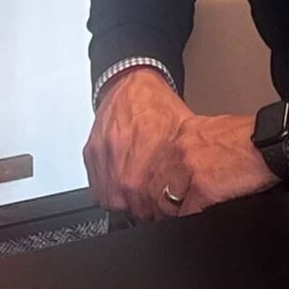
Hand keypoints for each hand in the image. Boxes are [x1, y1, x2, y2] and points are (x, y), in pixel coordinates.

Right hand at [85, 66, 189, 216]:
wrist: (131, 79)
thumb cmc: (157, 104)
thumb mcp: (183, 130)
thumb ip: (184, 162)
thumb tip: (197, 185)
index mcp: (149, 148)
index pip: (151, 199)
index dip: (160, 209)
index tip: (164, 208)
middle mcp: (123, 152)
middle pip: (130, 203)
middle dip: (143, 208)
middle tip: (152, 204)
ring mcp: (104, 152)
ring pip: (110, 199)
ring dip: (124, 202)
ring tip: (136, 196)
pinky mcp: (91, 151)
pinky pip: (95, 186)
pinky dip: (107, 190)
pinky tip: (119, 185)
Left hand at [158, 112, 282, 215]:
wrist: (272, 141)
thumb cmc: (253, 137)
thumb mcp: (217, 130)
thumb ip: (199, 144)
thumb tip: (193, 164)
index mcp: (186, 133)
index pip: (160, 163)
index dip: (158, 182)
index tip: (158, 193)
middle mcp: (183, 148)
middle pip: (158, 182)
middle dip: (160, 200)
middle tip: (161, 214)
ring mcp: (190, 168)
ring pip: (168, 200)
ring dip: (172, 213)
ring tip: (176, 221)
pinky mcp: (203, 188)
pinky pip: (187, 212)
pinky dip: (189, 220)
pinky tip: (194, 222)